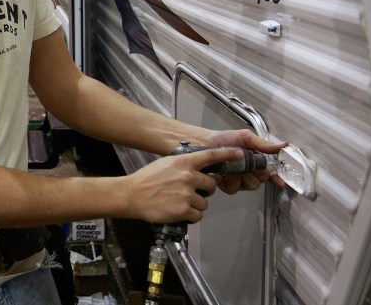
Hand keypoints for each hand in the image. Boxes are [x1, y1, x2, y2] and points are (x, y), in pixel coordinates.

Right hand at [122, 147, 254, 223]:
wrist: (131, 195)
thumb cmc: (146, 180)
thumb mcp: (165, 164)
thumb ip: (183, 166)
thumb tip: (196, 170)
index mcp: (183, 162)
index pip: (210, 156)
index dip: (227, 155)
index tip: (239, 154)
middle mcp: (187, 176)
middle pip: (211, 185)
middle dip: (204, 190)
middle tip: (191, 192)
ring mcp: (186, 194)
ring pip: (204, 202)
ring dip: (195, 205)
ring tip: (179, 203)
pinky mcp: (183, 210)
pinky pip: (197, 215)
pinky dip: (190, 215)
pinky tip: (178, 211)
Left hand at [202, 129, 286, 193]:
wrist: (203, 143)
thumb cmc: (223, 138)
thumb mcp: (245, 137)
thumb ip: (263, 144)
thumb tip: (284, 145)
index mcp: (255, 160)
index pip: (270, 172)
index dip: (276, 177)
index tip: (280, 182)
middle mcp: (248, 171)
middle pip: (261, 180)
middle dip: (256, 174)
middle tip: (249, 167)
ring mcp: (237, 179)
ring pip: (249, 185)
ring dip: (243, 177)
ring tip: (234, 168)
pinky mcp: (225, 185)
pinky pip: (234, 189)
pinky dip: (230, 181)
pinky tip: (224, 174)